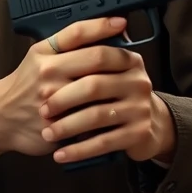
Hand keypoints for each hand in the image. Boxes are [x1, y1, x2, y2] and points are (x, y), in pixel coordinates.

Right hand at [0, 17, 136, 155]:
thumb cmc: (24, 85)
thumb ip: (64, 46)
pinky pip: (93, 116)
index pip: (77, 33)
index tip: (121, 22)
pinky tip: (118, 109)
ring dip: (120, 84)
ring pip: (100, 88)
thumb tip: (102, 32)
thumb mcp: (38, 56)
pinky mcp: (59, 124)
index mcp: (43, 53)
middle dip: (121, 57)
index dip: (102, 25)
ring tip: (130, 83)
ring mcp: (54, 99)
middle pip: (96, 58)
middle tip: (134, 60)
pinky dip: (108, 111)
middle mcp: (48, 73)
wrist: (0, 116)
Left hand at [38, 43, 176, 165]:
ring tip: (48, 133)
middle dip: (63, 99)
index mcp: (128, 59)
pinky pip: (104, 142)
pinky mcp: (139, 133)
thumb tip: (53, 38)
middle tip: (43, 109)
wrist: (148, 125)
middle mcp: (138, 81)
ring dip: (67, 127)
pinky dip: (79, 149)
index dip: (69, 63)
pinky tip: (61, 154)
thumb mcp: (104, 71)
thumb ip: (86, 52)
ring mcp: (140, 108)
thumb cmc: (112, 94)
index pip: (98, 52)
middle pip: (93, 85)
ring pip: (97, 116)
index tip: (44, 75)